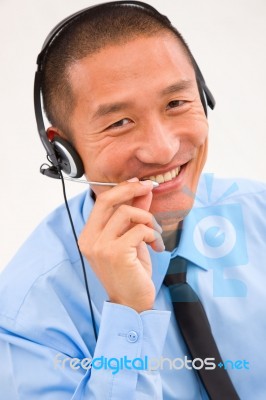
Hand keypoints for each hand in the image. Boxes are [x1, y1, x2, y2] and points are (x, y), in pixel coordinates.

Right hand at [78, 179, 164, 312]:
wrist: (132, 302)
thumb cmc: (131, 272)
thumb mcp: (132, 239)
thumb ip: (134, 215)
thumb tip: (142, 190)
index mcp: (89, 235)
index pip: (102, 201)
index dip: (122, 188)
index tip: (139, 183)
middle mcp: (90, 239)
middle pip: (107, 199)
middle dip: (131, 189)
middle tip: (148, 187)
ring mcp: (100, 246)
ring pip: (126, 213)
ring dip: (148, 219)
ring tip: (156, 234)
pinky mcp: (115, 253)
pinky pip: (140, 230)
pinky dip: (153, 235)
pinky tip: (157, 247)